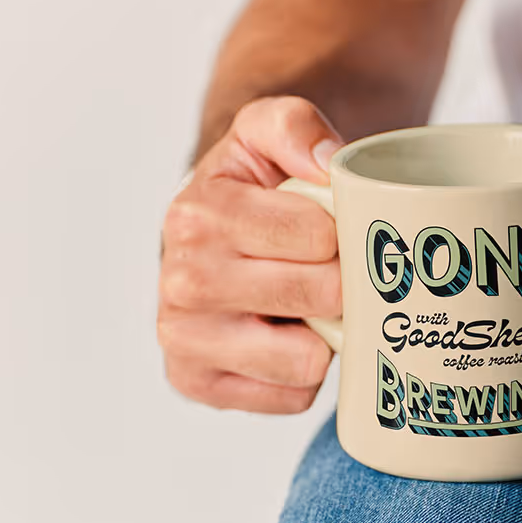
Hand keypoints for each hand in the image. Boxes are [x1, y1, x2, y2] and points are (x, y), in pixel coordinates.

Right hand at [157, 97, 343, 412]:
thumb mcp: (267, 130)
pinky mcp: (199, 385)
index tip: (329, 228)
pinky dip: (301, 373)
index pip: (316, 236)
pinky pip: (292, 396)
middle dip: (340, 284)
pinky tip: (282, 339)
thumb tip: (326, 164)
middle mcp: (181, 279)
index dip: (340, 233)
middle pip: (318, 296)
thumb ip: (295, 126)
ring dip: (322, 335)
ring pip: (307, 360)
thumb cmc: (251, 186)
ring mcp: (185, 339)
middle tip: (328, 271)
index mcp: (197, 214)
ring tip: (303, 307)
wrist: (213, 234)